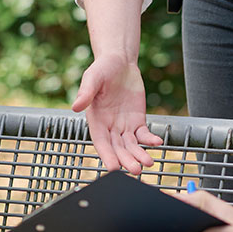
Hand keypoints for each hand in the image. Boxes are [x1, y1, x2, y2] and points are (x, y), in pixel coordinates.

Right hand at [72, 52, 162, 173]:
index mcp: (96, 119)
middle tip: (136, 170)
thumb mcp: (92, 77)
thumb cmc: (102, 68)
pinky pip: (143, 134)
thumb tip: (75, 106)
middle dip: (126, 160)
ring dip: (139, 155)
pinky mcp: (137, 121)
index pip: (101, 141)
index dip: (107, 154)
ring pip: (131, 145)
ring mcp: (124, 125)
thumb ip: (86, 92)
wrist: (119, 61)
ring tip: (148, 163)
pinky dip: (149, 140)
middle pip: (118, 148)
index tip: (113, 168)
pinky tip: (157, 143)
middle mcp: (109, 126)